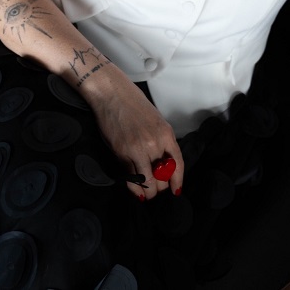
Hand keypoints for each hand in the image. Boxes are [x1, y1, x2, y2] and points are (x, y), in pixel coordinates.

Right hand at [84, 72, 184, 200]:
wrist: (112, 94)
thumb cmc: (133, 105)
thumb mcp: (155, 122)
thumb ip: (160, 142)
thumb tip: (161, 164)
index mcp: (166, 134)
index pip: (177, 164)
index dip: (178, 181)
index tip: (176, 191)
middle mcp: (154, 143)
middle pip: (162, 177)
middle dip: (160, 188)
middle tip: (156, 191)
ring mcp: (138, 149)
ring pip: (147, 181)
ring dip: (147, 191)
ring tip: (146, 195)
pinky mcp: (122, 152)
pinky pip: (130, 176)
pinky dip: (133, 186)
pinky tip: (136, 190)